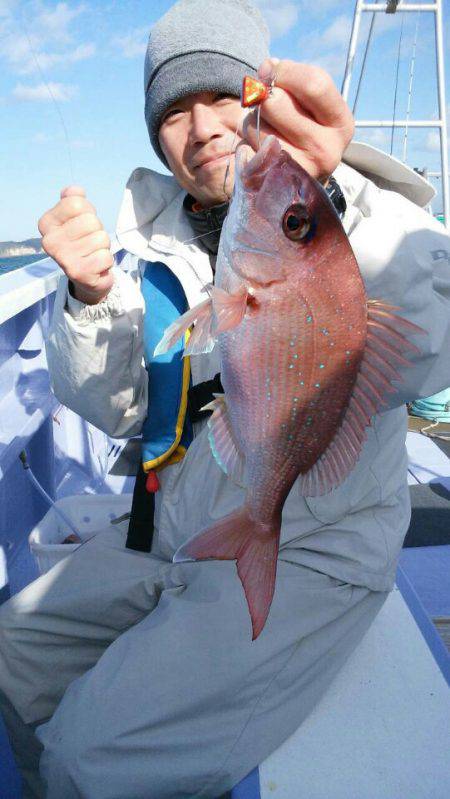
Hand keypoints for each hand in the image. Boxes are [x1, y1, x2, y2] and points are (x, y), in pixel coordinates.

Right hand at [38, 186, 113, 304]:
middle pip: (90, 221)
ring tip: (93, 254)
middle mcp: (50, 242)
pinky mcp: (79, 274)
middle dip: (97, 230)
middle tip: (90, 242)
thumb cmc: (82, 242)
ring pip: (101, 238)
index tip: (82, 224)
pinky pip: (106, 257)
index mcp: (46, 223)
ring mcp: (63, 259)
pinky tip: (96, 266)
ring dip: (103, 246)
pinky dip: (106, 261)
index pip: (76, 203)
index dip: (88, 212)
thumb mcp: (75, 218)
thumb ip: (73, 200)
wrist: (86, 277)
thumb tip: (75, 191)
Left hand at [243, 58, 353, 182]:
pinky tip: (259, 148)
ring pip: (256, 123)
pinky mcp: (272, 182)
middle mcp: (326, 151)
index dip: (285, 71)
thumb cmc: (303, 130)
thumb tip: (267, 68)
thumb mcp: (310, 104)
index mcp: (342, 125)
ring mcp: (298, 171)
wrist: (298, 183)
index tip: (271, 69)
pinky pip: (245, 146)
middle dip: (264, 95)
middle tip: (267, 103)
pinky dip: (246, 140)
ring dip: (253, 118)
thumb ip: (293, 81)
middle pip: (276, 103)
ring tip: (267, 129)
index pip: (314, 84)